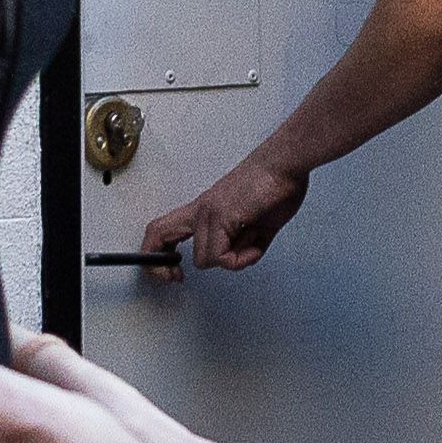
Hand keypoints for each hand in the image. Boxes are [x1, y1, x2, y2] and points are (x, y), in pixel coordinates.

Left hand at [134, 155, 306, 275]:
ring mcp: (209, 212)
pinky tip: (257, 237)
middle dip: (160, 267)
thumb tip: (236, 259)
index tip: (173, 273)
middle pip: (157, 235)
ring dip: (232, 260)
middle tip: (177, 279)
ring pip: (203, 259)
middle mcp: (201, 210)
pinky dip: (243, 257)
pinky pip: (223, 257)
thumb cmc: (274, 185)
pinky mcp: (222, 215)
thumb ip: (241, 244)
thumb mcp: (254, 224)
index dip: (158, 255)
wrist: (284, 162)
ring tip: (253, 239)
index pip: (164, 230)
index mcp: (204, 209)